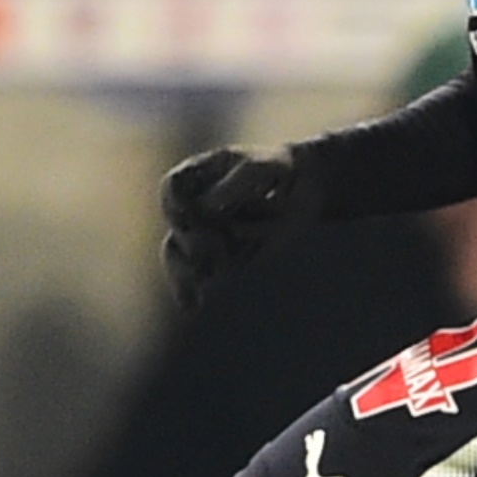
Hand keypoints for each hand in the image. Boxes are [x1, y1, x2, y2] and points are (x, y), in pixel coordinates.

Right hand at [160, 145, 320, 312]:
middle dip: (190, 241)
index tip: (191, 212)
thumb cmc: (276, 169)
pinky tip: (192, 308)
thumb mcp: (260, 169)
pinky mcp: (219, 258)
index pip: (173, 189)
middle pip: (177, 227)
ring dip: (182, 275)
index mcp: (195, 177)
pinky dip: (190, 292)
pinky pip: (197, 277)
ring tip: (192, 293)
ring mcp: (204, 233)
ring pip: (178, 256)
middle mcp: (193, 206)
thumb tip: (207, 209)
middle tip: (209, 250)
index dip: (178, 203)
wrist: (302, 189)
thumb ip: (235, 184)